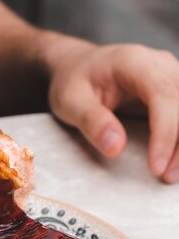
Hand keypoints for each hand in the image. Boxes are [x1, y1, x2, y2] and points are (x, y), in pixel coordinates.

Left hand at [45, 36, 178, 182]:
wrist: (78, 67)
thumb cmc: (74, 81)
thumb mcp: (70, 101)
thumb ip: (92, 121)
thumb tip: (116, 148)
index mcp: (134, 62)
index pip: (163, 94)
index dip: (164, 132)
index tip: (155, 166)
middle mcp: (160, 64)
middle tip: (166, 176)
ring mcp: (172, 76)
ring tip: (171, 174)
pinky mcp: (174, 91)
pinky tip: (176, 160)